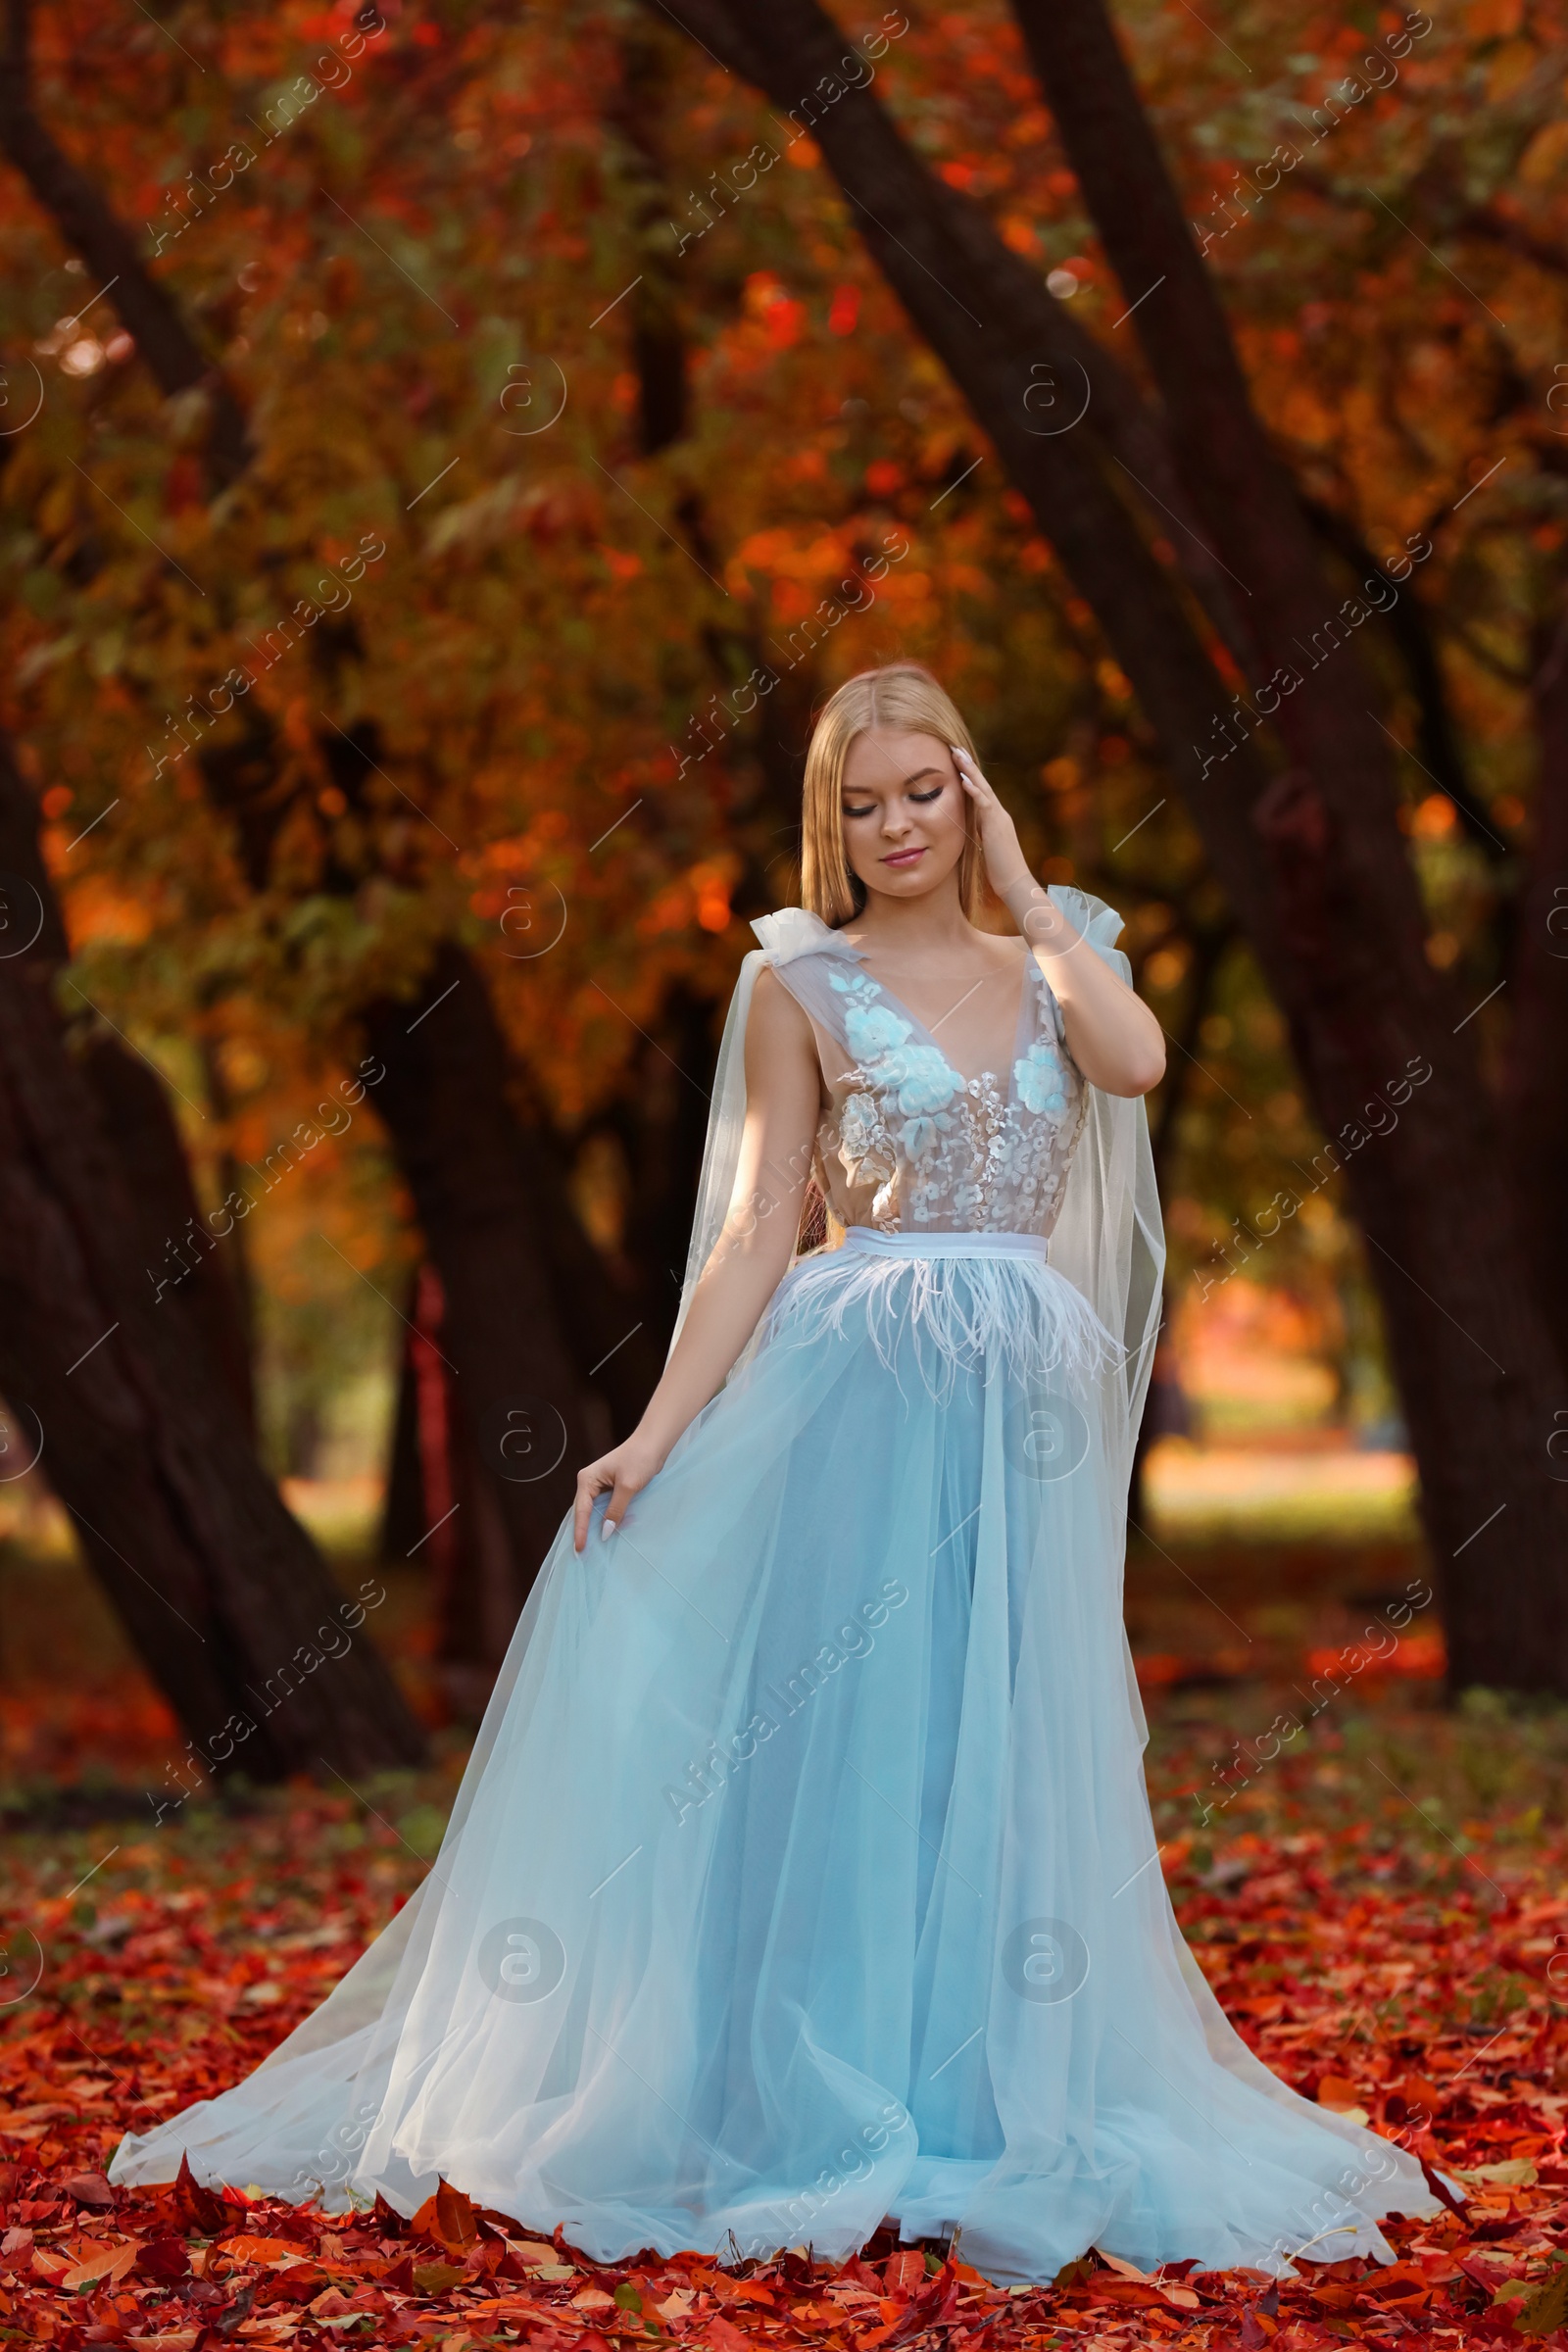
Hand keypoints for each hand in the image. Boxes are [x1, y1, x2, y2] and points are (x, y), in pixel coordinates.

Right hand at [573, 1433, 666, 1552]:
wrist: (653, 1444)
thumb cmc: (639, 1459)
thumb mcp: (628, 1487)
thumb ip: (615, 1510)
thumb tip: (605, 1533)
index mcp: (587, 1479)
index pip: (581, 1510)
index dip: (581, 1531)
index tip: (580, 1549)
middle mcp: (589, 1482)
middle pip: (584, 1512)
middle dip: (584, 1531)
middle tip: (583, 1553)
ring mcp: (599, 1485)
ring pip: (594, 1511)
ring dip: (596, 1527)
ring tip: (593, 1548)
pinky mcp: (611, 1489)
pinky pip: (605, 1508)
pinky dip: (607, 1519)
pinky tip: (609, 1532)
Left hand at [951, 745, 1030, 897]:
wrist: (1015, 883)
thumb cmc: (1000, 871)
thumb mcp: (986, 847)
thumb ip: (979, 834)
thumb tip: (968, 829)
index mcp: (995, 818)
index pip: (981, 791)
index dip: (969, 775)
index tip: (957, 761)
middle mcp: (999, 813)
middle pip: (982, 783)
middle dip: (968, 765)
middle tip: (954, 748)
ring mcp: (999, 818)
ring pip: (983, 788)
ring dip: (969, 770)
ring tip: (957, 754)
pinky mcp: (996, 826)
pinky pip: (984, 804)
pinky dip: (974, 790)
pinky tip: (963, 779)